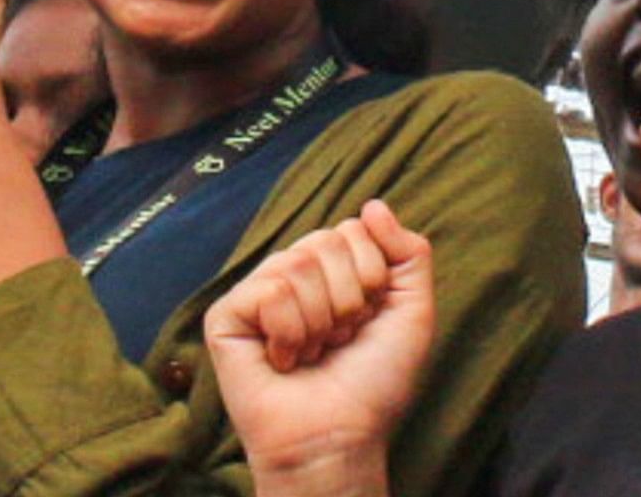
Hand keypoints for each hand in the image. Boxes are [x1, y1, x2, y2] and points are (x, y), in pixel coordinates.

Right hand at [201, 202, 434, 494]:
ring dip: (319, 324)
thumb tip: (373, 205)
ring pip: (298, 265)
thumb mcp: (412, 313)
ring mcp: (258, 292)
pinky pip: (270, 292)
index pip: (353, 230)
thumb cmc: (373, 384)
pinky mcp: (227, 314)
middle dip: (348, 302)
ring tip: (311, 354)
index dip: (371, 280)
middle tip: (337, 342)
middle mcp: (293, 274)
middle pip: (326, 242)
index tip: (365, 324)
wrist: (339, 436)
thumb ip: (408, 254)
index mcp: (333, 270)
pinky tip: (283, 361)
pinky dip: (289, 334)